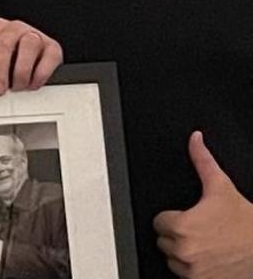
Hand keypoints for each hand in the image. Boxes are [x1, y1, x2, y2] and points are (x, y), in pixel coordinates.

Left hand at [0, 17, 62, 95]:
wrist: (31, 60)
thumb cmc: (7, 62)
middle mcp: (15, 28)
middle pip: (4, 44)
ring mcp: (36, 35)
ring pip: (28, 46)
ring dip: (20, 73)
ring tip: (17, 87)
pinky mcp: (53, 48)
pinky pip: (48, 59)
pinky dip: (39, 76)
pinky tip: (31, 85)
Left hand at [154, 131, 252, 277]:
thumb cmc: (246, 224)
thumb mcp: (222, 188)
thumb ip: (203, 161)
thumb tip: (195, 139)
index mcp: (182, 226)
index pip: (159, 221)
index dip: (175, 218)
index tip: (191, 219)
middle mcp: (183, 250)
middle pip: (164, 241)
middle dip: (179, 236)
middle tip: (202, 233)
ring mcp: (190, 270)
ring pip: (172, 259)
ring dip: (184, 254)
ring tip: (208, 246)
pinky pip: (183, 275)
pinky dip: (193, 270)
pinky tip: (210, 260)